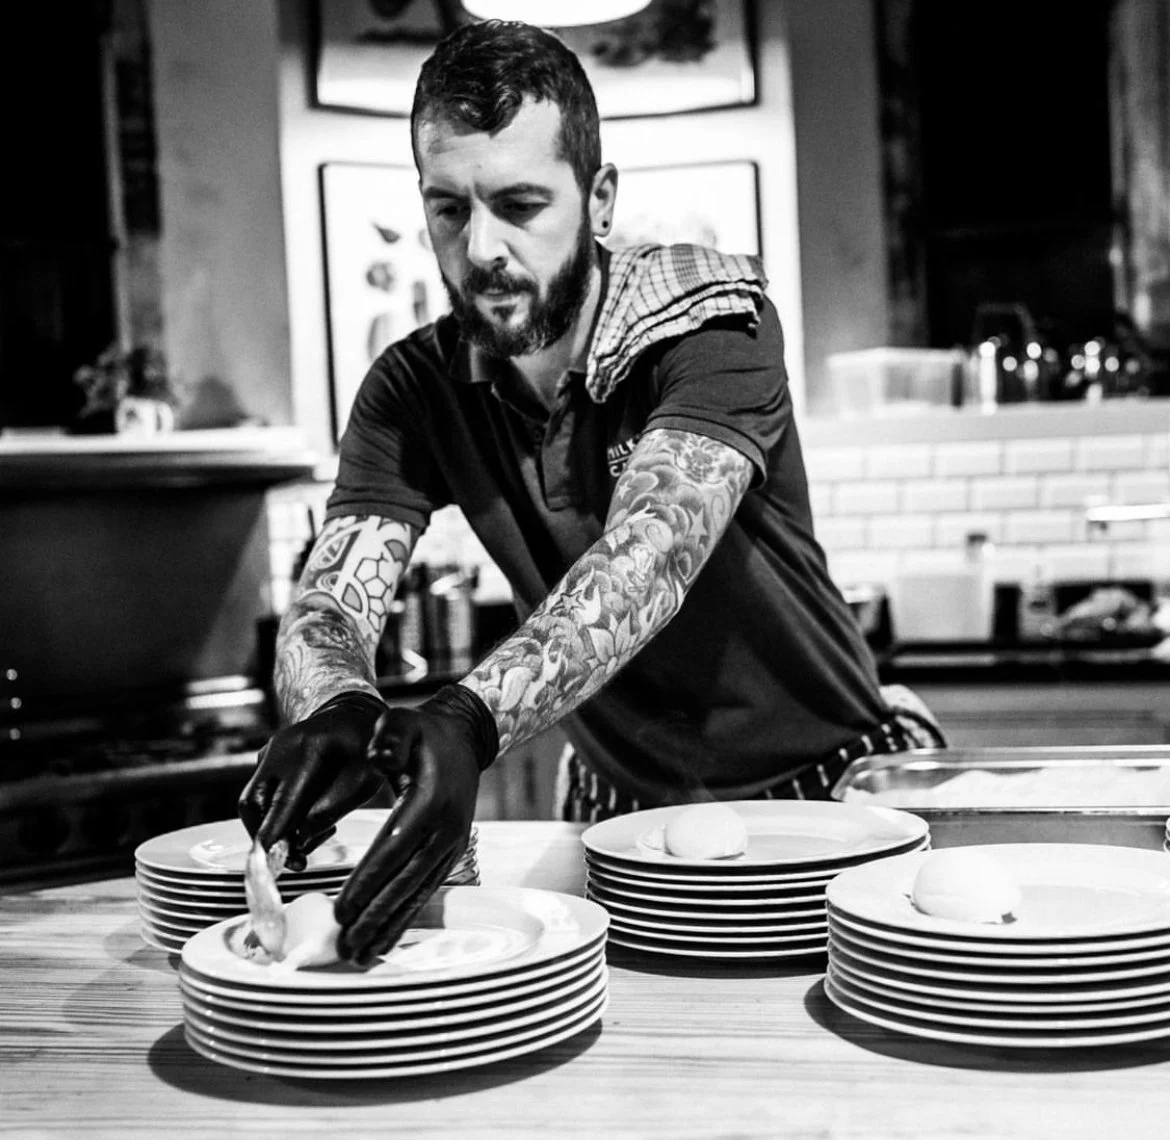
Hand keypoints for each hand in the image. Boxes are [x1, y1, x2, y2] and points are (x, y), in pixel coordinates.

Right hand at [238, 691, 386, 871]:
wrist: (354, 714)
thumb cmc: (365, 750)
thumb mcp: (364, 782)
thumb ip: (330, 811)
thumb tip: (298, 840)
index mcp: (309, 749)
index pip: (282, 803)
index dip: (274, 836)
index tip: (270, 863)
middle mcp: (280, 748)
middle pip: (254, 804)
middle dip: (269, 837)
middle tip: (297, 860)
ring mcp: (269, 751)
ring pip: (252, 802)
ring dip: (272, 827)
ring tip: (307, 837)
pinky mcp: (266, 758)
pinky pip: (260, 794)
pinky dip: (274, 813)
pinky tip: (304, 816)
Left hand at [334, 684, 498, 964]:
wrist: (462, 742)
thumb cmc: (422, 733)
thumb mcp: (403, 722)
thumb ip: (389, 737)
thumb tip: (376, 756)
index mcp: (430, 801)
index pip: (393, 848)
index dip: (367, 882)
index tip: (341, 910)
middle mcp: (445, 829)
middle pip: (405, 881)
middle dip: (374, 916)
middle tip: (345, 946)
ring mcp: (451, 845)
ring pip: (417, 893)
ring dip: (389, 926)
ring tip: (360, 954)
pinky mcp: (449, 854)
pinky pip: (426, 891)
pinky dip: (405, 917)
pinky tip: (384, 939)